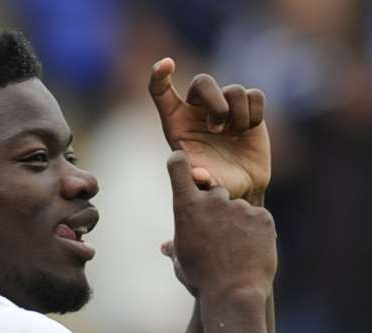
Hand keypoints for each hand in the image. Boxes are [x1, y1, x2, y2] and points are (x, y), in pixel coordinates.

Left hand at [149, 58, 269, 203]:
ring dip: (236, 113)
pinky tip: (248, 130)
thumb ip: (198, 178)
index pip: (160, 92)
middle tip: (217, 129)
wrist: (241, 186)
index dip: (159, 75)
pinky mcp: (247, 107)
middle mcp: (197, 110)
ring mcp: (223, 106)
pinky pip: (254, 95)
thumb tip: (198, 175)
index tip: (166, 64)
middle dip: (214, 102)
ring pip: (233, 90)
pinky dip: (255, 112)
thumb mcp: (202, 183)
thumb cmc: (213, 183)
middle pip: (202, 82)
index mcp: (176, 123)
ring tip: (235, 135)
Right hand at [167, 151, 276, 298]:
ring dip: (236, 223)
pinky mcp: (263, 216)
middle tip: (217, 237)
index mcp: (187, 206)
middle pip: (214, 193)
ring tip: (235, 251)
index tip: (180, 162)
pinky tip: (250, 251)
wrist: (233, 294)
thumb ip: (175, 248)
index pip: (178, 166)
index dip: (179, 162)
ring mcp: (239, 207)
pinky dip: (255, 232)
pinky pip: (258, 219)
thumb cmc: (201, 279)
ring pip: (237, 209)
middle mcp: (213, 200)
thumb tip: (166, 246)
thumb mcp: (181, 263)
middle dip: (216, 210)